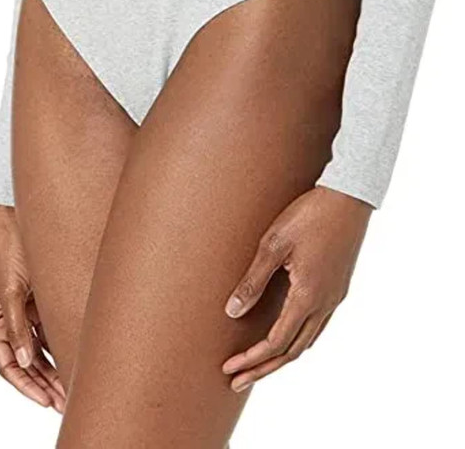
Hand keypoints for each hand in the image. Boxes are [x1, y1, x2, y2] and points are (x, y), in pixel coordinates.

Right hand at [0, 205, 65, 412]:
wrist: (22, 213)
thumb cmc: (8, 246)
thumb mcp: (11, 287)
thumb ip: (18, 324)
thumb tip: (25, 360)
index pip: (7, 363)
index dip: (25, 384)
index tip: (45, 400)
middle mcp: (5, 317)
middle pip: (24, 360)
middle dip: (43, 382)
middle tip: (64, 400)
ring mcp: (21, 308)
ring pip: (37, 346)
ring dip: (52, 365)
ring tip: (71, 384)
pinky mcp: (36, 297)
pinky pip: (47, 327)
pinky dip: (58, 341)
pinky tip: (74, 353)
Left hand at [223, 185, 371, 390]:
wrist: (349, 197)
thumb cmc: (309, 215)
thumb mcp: (273, 244)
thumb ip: (253, 280)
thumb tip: (232, 312)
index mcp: (308, 297)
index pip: (276, 342)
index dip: (251, 358)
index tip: (229, 368)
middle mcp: (325, 304)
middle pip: (293, 351)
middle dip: (264, 368)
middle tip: (238, 380)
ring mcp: (335, 297)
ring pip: (308, 341)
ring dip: (282, 356)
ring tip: (260, 364)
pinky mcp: (339, 287)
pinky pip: (318, 326)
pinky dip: (299, 339)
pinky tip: (288, 334)